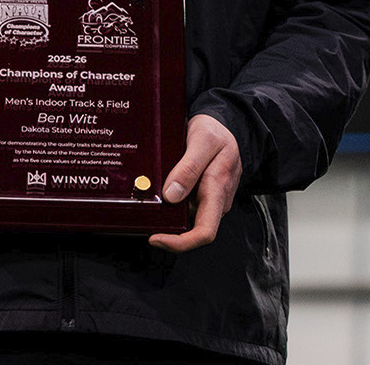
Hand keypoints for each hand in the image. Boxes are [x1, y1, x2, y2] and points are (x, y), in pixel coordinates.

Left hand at [148, 114, 242, 251]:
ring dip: (167, 216)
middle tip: (145, 217)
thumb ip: (189, 168)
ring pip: (185, 219)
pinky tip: (159, 195)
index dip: (180, 242)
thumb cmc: (216, 132)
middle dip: (167, 230)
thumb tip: (171, 196)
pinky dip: (170, 206)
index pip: (204, 232)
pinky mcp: (201, 197)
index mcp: (218, 190)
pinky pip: (184, 208)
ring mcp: (209, 201)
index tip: (156, 238)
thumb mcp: (203, 141)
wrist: (223, 126)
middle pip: (191, 230)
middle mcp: (216, 201)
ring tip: (149, 201)